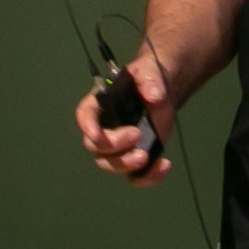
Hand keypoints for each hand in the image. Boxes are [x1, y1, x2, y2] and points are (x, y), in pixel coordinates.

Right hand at [74, 55, 170, 185]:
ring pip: (110, 164)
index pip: (85, 116)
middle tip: (137, 134)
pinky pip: (134, 177)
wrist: (162, 92)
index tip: (97, 134)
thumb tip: (155, 96)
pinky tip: (164, 165)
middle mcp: (104, 127)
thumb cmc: (148, 78)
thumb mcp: (149, 71)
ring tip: (146, 155)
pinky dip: (147, 177)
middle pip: (95, 146)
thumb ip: (150, 80)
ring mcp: (118, 146)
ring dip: (125, 164)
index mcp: (100, 103)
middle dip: (113, 145)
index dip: (87, 126)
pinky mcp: (135, 158)